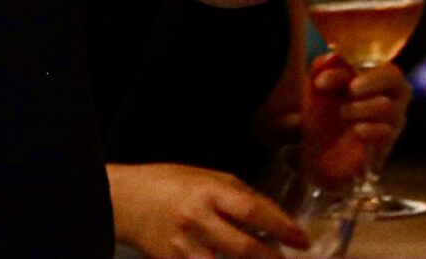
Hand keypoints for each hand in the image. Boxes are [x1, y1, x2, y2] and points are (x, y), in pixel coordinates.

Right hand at [110, 162, 309, 258]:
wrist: (123, 201)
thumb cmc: (168, 183)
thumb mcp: (204, 176)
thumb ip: (239, 195)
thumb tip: (275, 219)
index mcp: (206, 190)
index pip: (253, 210)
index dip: (282, 227)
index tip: (302, 240)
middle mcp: (197, 220)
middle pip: (246, 249)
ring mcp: (184, 248)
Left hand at [310, 51, 409, 157]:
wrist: (316, 156)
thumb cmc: (321, 116)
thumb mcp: (315, 88)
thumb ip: (321, 68)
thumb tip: (333, 58)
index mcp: (373, 81)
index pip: (383, 63)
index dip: (359, 65)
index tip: (330, 76)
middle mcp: (389, 100)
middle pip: (397, 81)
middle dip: (372, 81)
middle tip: (351, 88)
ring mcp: (390, 125)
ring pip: (389, 107)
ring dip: (361, 108)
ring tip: (343, 114)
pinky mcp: (384, 148)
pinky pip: (386, 133)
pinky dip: (369, 129)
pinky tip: (356, 131)